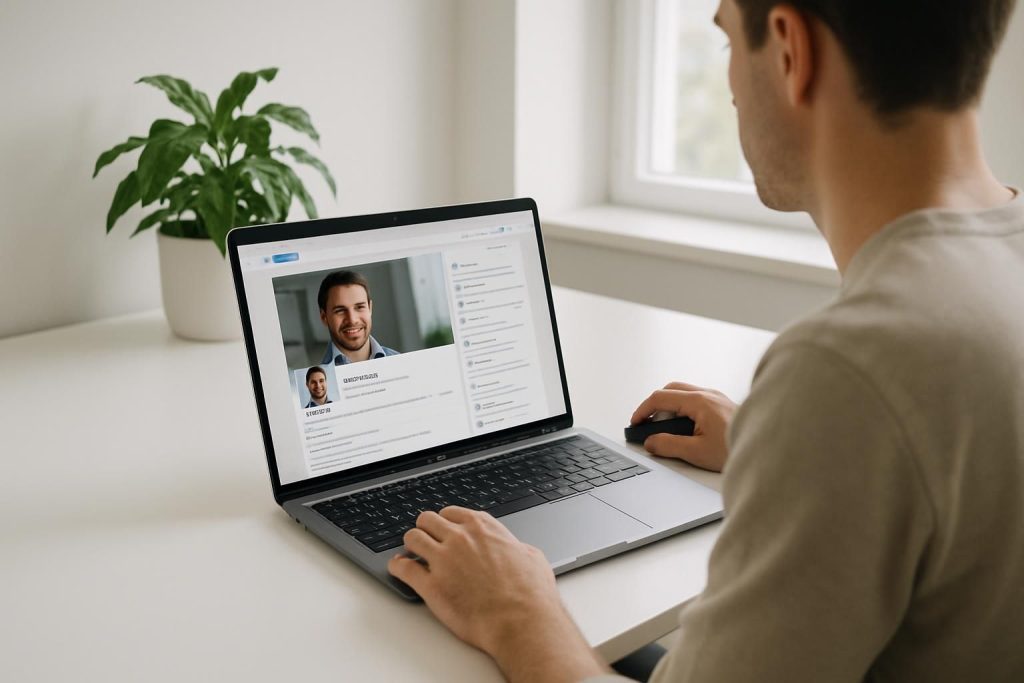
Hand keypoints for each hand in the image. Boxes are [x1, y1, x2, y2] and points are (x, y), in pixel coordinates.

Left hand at [387, 507, 607, 681]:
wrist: (521, 621)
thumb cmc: (531, 593)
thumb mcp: (532, 556)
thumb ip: (516, 547)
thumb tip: (517, 550)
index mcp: (482, 527)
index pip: (452, 513)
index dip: (446, 522)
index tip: (444, 529)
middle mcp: (460, 537)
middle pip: (427, 520)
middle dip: (425, 529)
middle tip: (425, 539)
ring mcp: (443, 560)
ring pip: (412, 538)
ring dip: (411, 544)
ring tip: (411, 553)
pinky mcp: (431, 585)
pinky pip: (403, 568)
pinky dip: (397, 567)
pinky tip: (398, 568)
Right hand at [630, 381, 737, 471]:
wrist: (768, 451)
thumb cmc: (737, 449)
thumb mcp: (696, 452)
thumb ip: (668, 445)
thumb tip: (651, 442)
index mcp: (699, 401)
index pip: (660, 398)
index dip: (643, 410)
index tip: (635, 423)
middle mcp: (708, 394)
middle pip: (671, 390)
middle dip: (655, 407)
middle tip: (647, 425)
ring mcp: (717, 398)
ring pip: (683, 394)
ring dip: (670, 409)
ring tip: (666, 431)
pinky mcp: (723, 405)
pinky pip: (696, 400)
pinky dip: (683, 410)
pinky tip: (685, 429)